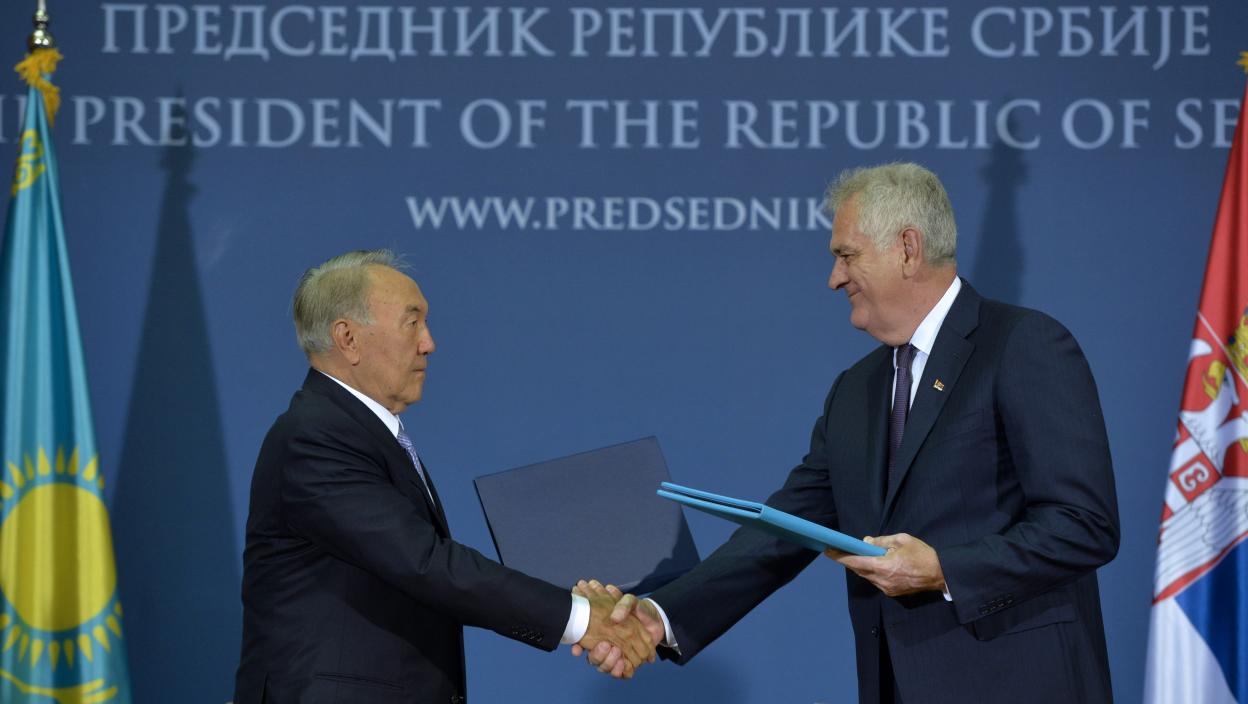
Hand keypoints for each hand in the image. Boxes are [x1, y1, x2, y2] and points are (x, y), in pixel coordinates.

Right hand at [571, 581, 655, 677]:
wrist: (656, 618)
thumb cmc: (639, 610)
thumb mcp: (631, 602)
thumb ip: (624, 605)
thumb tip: (614, 618)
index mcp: (603, 633)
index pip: (585, 644)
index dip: (579, 647)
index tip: (578, 648)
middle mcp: (608, 647)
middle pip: (595, 660)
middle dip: (598, 656)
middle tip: (605, 645)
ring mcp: (619, 656)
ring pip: (607, 668)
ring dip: (609, 663)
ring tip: (616, 652)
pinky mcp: (631, 663)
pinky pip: (623, 674)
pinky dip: (622, 671)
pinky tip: (625, 663)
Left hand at [825, 533, 945, 596]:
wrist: (940, 574)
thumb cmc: (922, 554)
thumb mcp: (901, 540)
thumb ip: (881, 541)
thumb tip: (866, 542)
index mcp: (882, 566)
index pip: (855, 561)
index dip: (840, 557)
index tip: (828, 551)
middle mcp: (882, 580)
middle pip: (859, 570)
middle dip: (849, 560)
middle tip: (839, 551)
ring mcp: (887, 588)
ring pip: (867, 576)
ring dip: (862, 566)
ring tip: (858, 555)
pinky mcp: (892, 592)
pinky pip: (877, 581)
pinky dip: (872, 572)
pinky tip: (875, 565)